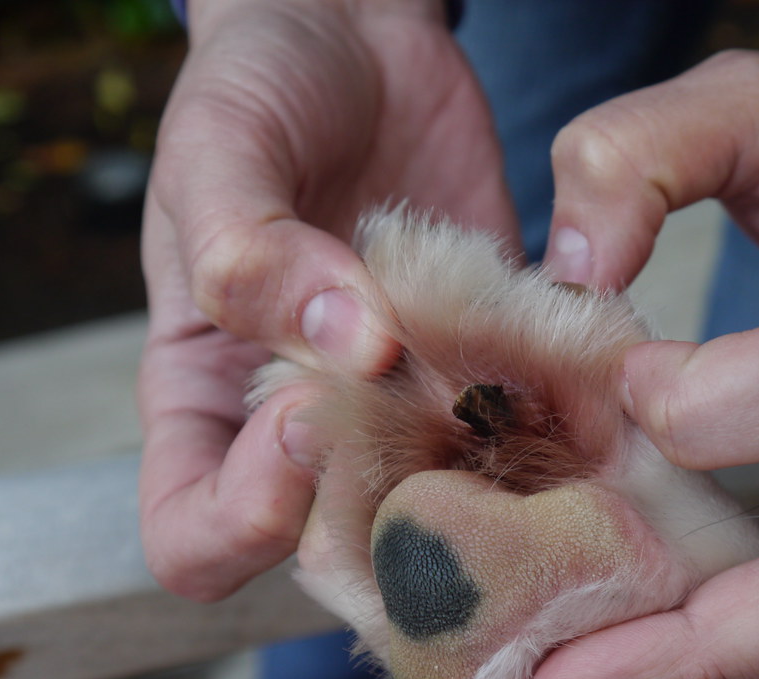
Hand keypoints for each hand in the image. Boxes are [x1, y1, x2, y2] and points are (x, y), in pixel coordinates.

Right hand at [139, 0, 518, 600]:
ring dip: (477, 464)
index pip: (195, 537)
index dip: (244, 518)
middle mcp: (303, 423)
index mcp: (207, 401)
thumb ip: (250, 251)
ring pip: (438, 502)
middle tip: (420, 395)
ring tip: (499, 375)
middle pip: (329, 547)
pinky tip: (563, 353)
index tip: (301, 419)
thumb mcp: (221, 150)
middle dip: (379, 500)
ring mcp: (402, 401)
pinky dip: (546, 409)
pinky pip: (517, 423)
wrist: (357, 39)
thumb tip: (345, 345)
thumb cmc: (261, 88)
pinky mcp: (480, 360)